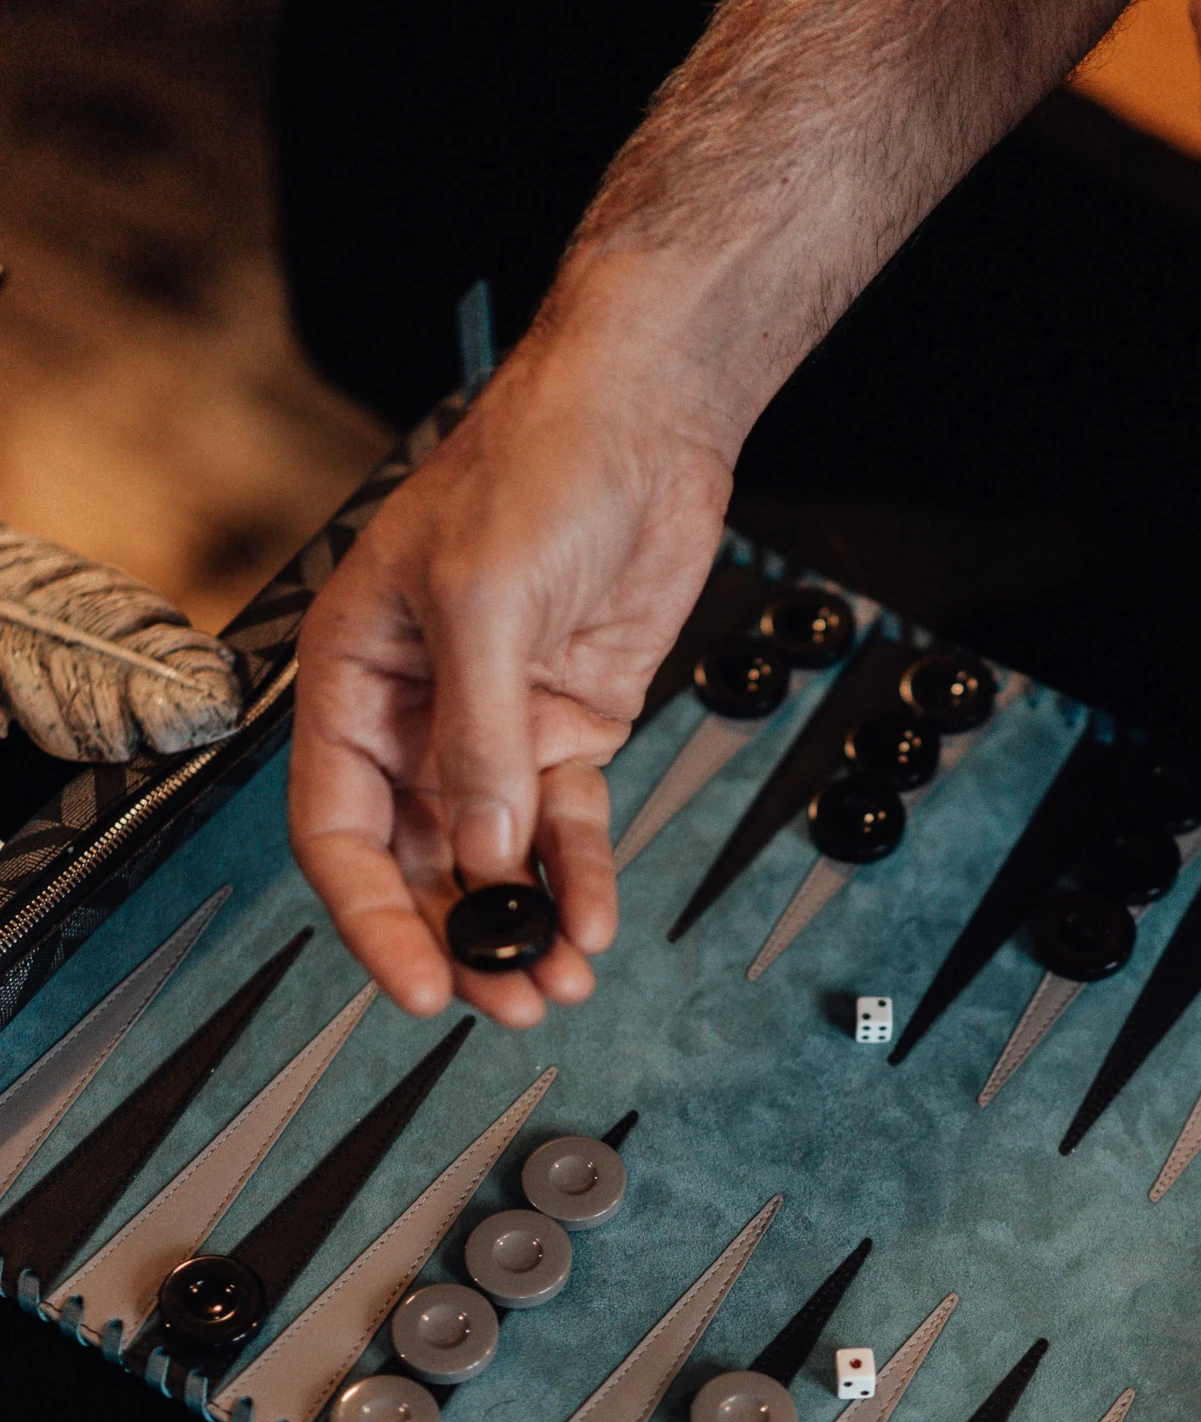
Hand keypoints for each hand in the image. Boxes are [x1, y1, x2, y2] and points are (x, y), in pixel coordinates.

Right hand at [289, 312, 734, 1027]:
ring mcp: (496, 731)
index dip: (373, 917)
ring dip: (526, 928)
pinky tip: (595, 924)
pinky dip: (580, 881)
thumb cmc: (532, 467)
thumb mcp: (481, 599)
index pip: (338, 831)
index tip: (418, 984)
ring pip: (498, 863)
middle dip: (462, 940)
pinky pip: (567, 830)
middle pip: (421, 866)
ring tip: (556, 983)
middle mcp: (417, 719)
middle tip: (505, 999)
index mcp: (354, 682)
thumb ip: (479, 737)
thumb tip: (487, 854)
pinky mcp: (568, 730)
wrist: (640, 422)